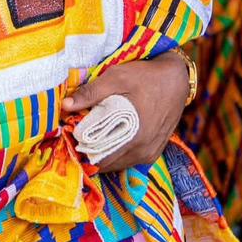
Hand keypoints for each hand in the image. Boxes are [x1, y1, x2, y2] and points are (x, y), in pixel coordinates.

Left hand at [63, 51, 188, 171]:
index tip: (68, 137)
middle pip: (106, 164)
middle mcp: (143, 152)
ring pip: (117, 164)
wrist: (176, 79)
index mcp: (134, 138)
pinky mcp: (154, 151)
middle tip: (75, 135)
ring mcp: (150, 154)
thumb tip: (65, 106)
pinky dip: (115, 153)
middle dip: (88, 152)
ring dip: (101, 154)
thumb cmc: (146, 76)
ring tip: (88, 136)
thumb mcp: (116, 78)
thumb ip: (91, 93)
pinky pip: (128, 160)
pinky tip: (105, 139)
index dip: (79, 149)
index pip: (98, 158)